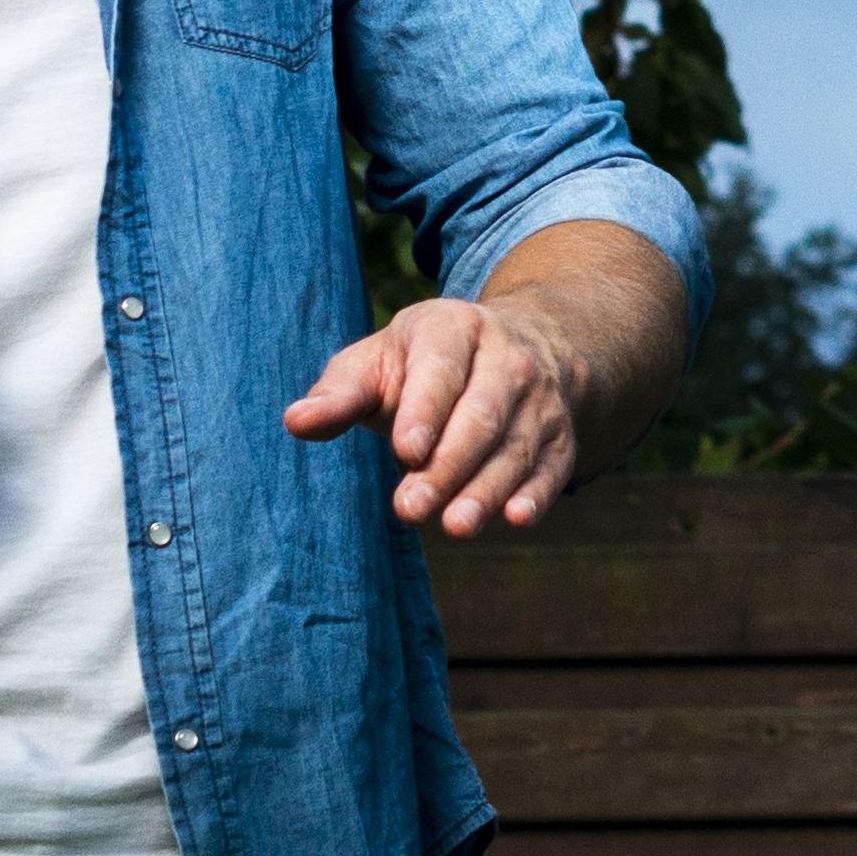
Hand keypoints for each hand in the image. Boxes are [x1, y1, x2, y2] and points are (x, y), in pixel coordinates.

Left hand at [286, 294, 587, 534]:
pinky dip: (537, 493)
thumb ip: (339, 394)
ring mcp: (539, 400)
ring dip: (486, 490)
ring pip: (514, 448)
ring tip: (455, 527)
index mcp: (453, 328)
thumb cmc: (422, 366)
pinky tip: (517, 518)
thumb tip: (296, 421)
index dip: (425, 410)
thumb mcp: (379, 363)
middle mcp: (507, 359)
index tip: (404, 451)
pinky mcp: (560, 438)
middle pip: (480, 415)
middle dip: (446, 465)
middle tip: (408, 508)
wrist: (517, 350)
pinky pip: (552, 467)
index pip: (441, 370)